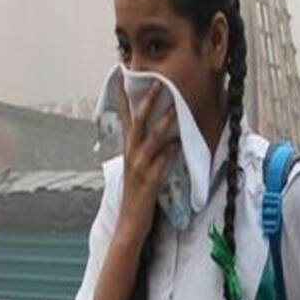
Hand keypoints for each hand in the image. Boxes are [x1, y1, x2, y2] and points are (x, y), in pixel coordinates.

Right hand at [115, 82, 177, 236]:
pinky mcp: (149, 181)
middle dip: (147, 101)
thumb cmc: (137, 194)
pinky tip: (178, 144)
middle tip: (158, 83)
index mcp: (128, 150)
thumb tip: (164, 134)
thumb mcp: (138, 167)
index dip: (122, 96)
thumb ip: (146, 150)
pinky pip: (161, 163)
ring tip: (174, 109)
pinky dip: (169, 152)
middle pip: (137, 122)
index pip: (124, 117)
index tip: (122, 76)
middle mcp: (131, 155)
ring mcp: (140, 168)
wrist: (130, 222)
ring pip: (151, 140)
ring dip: (163, 123)